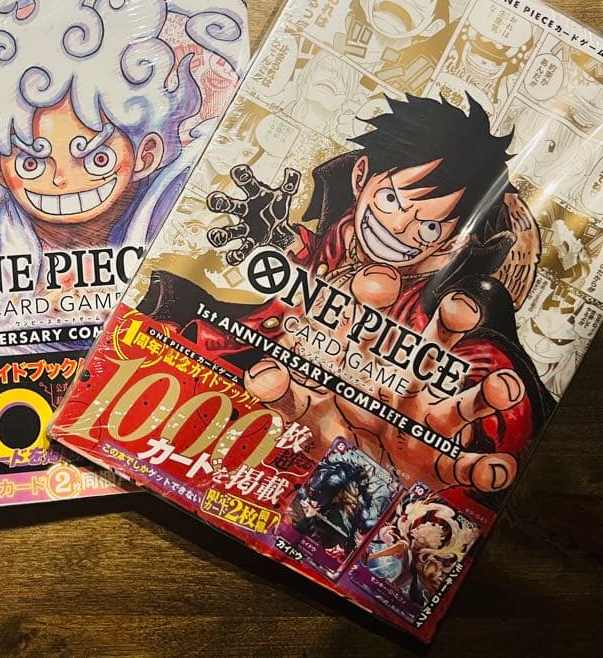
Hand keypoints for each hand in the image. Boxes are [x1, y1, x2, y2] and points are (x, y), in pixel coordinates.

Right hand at [207, 165, 300, 264]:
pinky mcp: (250, 243)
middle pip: (228, 204)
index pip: (245, 182)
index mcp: (254, 195)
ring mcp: (245, 227)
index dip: (240, 176)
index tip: (237, 172)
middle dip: (219, 202)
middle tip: (214, 200)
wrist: (280, 230)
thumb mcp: (284, 195)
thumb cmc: (276, 209)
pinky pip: (241, 250)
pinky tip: (233, 256)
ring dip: (221, 233)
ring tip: (217, 236)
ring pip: (229, 230)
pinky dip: (236, 255)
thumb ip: (290, 183)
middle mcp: (245, 210)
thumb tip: (291, 172)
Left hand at [243, 264, 525, 493]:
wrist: (359, 475)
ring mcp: (427, 418)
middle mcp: (404, 382)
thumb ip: (283, 391)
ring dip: (485, 395)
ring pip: (461, 400)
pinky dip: (485, 468)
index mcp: (367, 361)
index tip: (377, 286)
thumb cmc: (334, 425)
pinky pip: (467, 464)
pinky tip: (496, 468)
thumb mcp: (305, 407)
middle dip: (449, 325)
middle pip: (431, 346)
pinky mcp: (441, 460)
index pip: (370, 320)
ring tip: (502, 389)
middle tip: (459, 310)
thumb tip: (260, 374)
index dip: (373, 297)